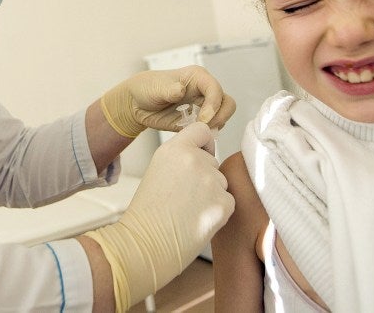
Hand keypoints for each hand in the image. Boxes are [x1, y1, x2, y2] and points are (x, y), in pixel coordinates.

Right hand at [85, 122, 234, 310]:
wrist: (146, 242)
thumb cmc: (147, 211)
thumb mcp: (158, 170)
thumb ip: (181, 158)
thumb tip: (205, 156)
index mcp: (175, 149)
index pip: (202, 130)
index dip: (204, 143)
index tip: (201, 154)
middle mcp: (196, 160)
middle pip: (213, 161)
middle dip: (205, 176)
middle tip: (184, 196)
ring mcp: (211, 181)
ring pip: (221, 183)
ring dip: (211, 195)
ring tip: (188, 210)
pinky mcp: (223, 204)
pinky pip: (228, 202)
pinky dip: (217, 212)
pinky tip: (196, 220)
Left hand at [100, 65, 235, 137]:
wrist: (137, 104)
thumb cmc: (146, 88)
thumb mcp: (155, 87)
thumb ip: (169, 89)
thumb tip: (180, 89)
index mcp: (197, 77)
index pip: (215, 89)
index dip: (213, 104)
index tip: (203, 118)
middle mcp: (204, 90)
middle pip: (227, 102)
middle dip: (220, 116)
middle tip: (204, 127)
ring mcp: (203, 106)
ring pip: (224, 116)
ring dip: (215, 126)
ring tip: (197, 131)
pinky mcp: (199, 120)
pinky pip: (213, 127)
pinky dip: (208, 133)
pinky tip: (193, 134)